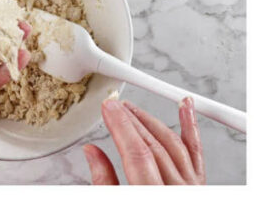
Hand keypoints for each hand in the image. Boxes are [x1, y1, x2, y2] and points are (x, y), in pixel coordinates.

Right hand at [84, 98, 205, 184]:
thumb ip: (104, 181)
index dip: (121, 126)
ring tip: (133, 107)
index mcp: (151, 193)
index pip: (137, 153)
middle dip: (131, 120)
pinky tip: (185, 108)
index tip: (109, 108)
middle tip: (115, 104)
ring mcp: (192, 187)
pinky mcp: (199, 184)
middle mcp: (177, 189)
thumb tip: (92, 153)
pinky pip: (196, 151)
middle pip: (153, 145)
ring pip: (173, 144)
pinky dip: (190, 126)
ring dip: (151, 121)